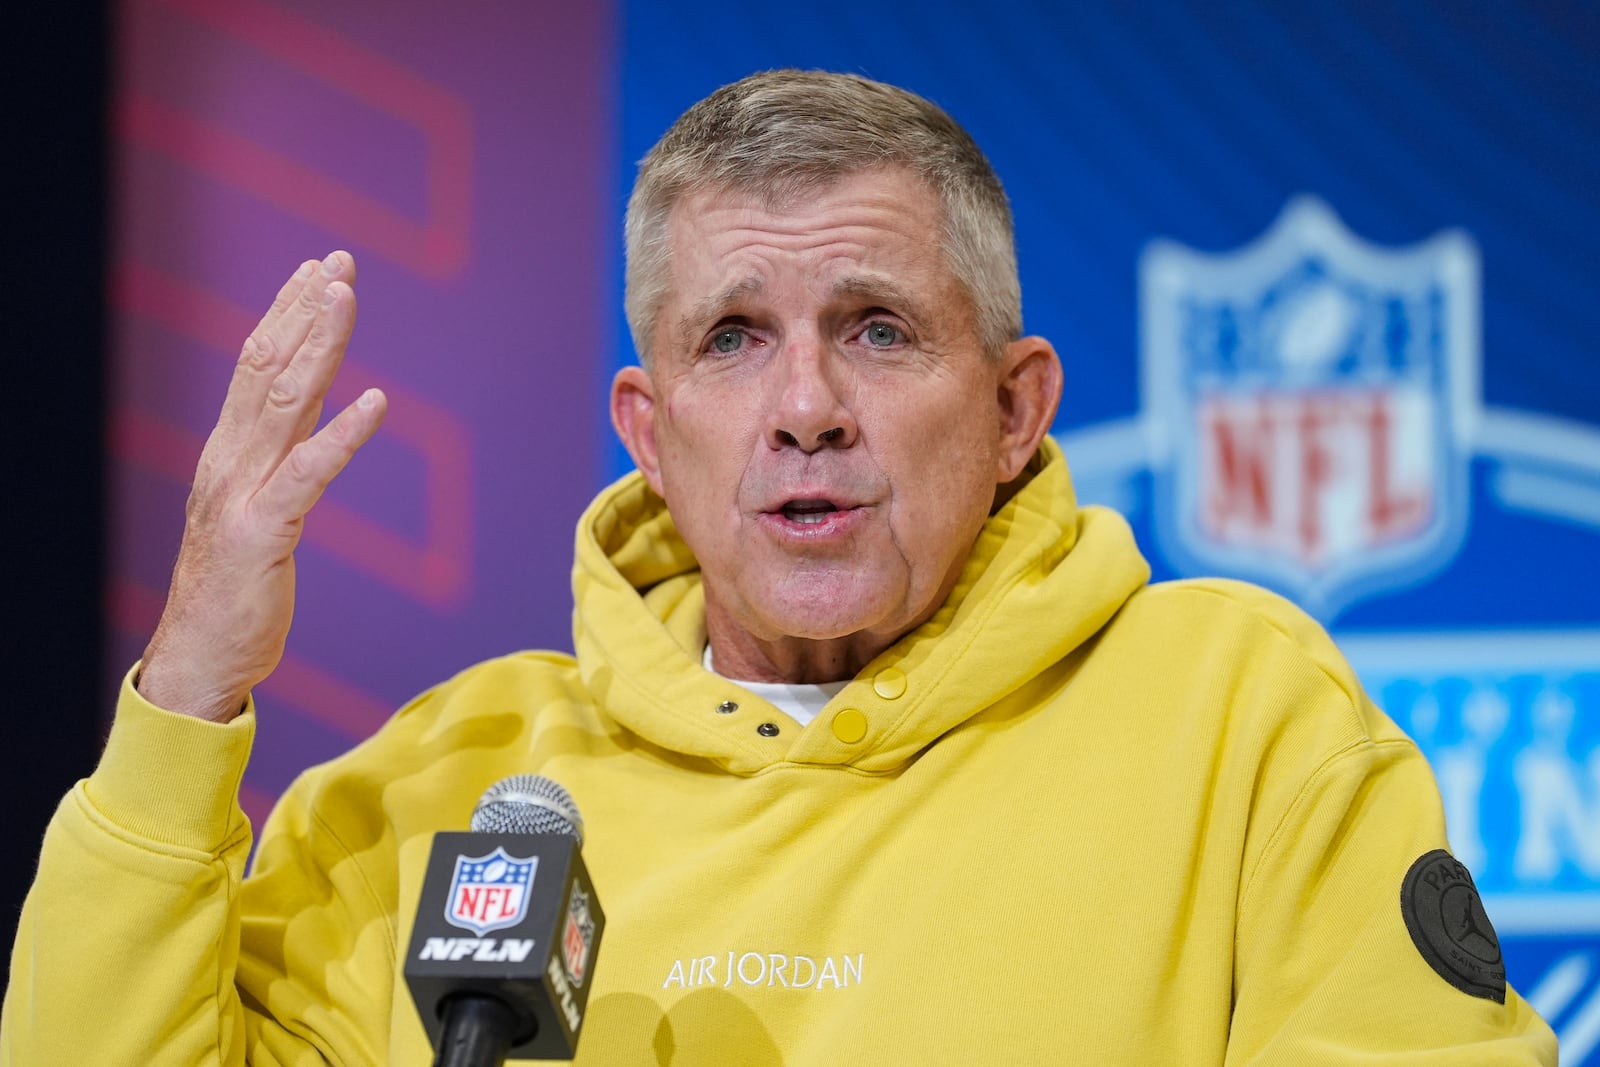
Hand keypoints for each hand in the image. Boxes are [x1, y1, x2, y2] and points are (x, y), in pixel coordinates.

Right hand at [137, 252, 386, 721]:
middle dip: (303, 310)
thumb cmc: (235, 589)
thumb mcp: (257, 512)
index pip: (256, 366)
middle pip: (267, 367)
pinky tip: (376, 403)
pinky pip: (307, 474)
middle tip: (337, 261)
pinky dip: (342, 435)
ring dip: (318, 346)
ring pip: (282, 402)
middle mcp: (231, 461)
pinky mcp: (262, 533)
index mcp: (230, 453)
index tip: (318, 269)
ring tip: (344, 297)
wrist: (200, 658)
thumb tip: (309, 425)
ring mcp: (242, 494)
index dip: (288, 315)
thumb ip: (279, 466)